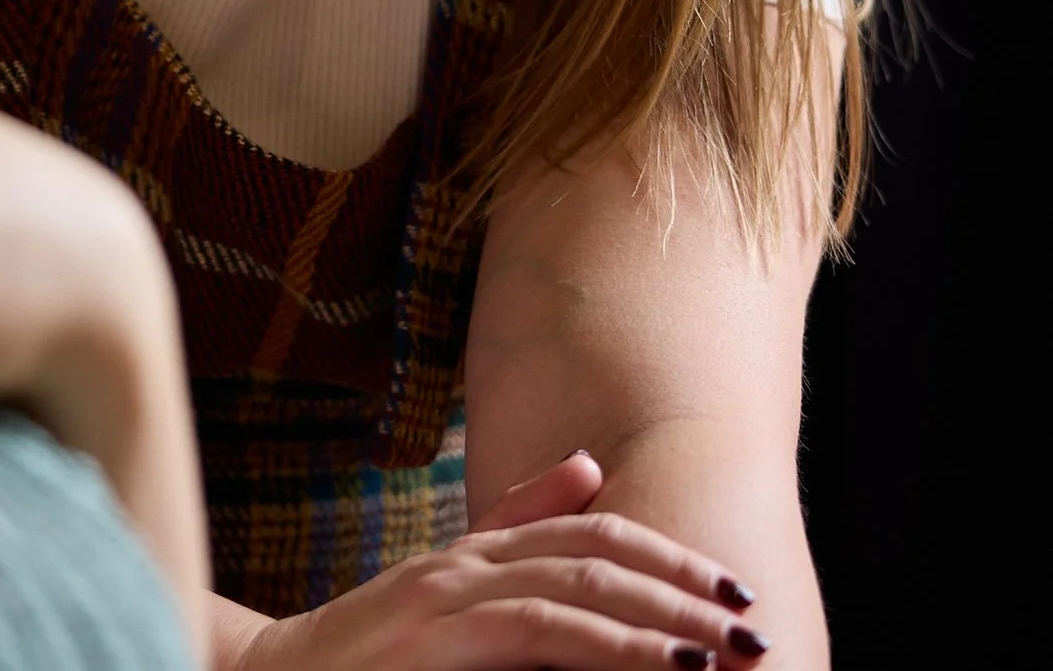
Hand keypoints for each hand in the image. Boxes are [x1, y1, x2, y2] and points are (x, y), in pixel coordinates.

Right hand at [211, 452, 769, 670]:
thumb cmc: (366, 654)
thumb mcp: (444, 592)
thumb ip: (513, 529)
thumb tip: (587, 465)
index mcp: (475, 554)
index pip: (588, 529)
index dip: (665, 552)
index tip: (729, 589)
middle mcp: (463, 564)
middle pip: (593, 552)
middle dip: (680, 587)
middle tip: (750, 623)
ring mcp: (444, 598)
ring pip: (573, 590)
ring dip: (657, 620)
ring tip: (720, 650)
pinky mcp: (434, 638)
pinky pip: (537, 629)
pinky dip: (606, 643)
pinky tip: (657, 662)